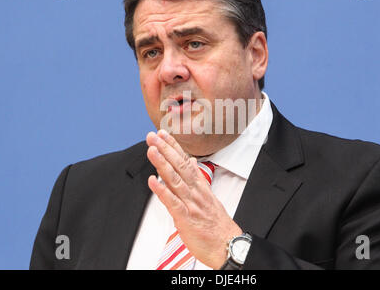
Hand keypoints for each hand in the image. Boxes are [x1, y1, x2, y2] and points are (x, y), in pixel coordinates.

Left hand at [146, 129, 242, 268]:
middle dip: (165, 149)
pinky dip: (162, 191)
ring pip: (175, 180)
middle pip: (179, 166)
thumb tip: (193, 163)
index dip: (174, 147)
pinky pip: (173, 203)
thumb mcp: (209, 197)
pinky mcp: (186, 218)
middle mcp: (195, 192)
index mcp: (200, 186)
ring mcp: (191, 204)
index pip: (185, 161)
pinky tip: (153, 181)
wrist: (227, 245)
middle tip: (153, 136)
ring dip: (162, 164)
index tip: (163, 134)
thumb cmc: (216, 224)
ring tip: (151, 151)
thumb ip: (198, 180)